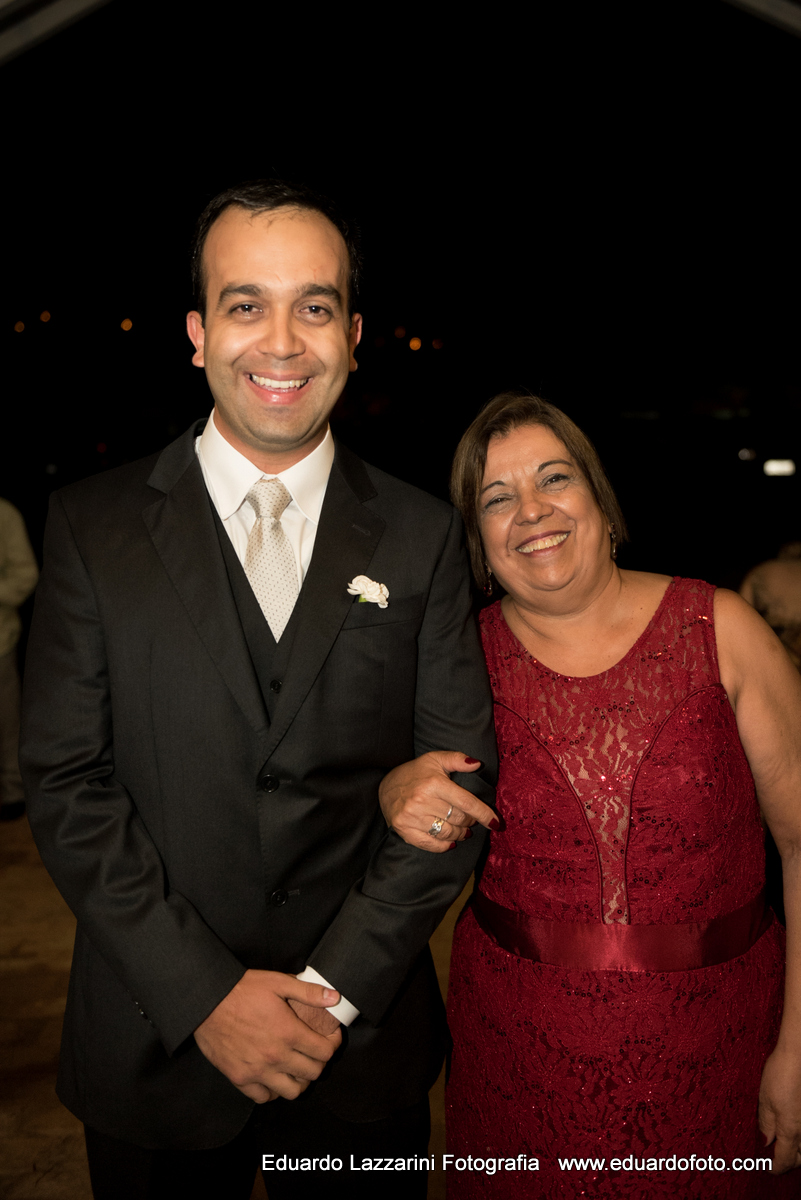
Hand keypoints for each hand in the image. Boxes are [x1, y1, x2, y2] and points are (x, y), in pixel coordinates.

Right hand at [194, 970, 341, 1103]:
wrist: (207, 1001)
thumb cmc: (243, 990)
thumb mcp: (278, 982)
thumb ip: (309, 992)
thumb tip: (335, 997)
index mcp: (289, 1032)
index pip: (325, 1053)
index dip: (333, 1045)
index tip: (331, 1038)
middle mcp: (276, 1056)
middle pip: (312, 1074)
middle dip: (319, 1063)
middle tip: (314, 1052)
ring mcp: (257, 1071)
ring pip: (292, 1092)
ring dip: (299, 1080)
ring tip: (296, 1067)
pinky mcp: (239, 1078)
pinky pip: (264, 1097)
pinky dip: (273, 1091)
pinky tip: (274, 1076)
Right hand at [379, 750, 497, 852]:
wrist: (385, 786)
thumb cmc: (416, 772)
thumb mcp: (435, 759)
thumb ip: (457, 759)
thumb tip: (477, 764)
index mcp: (434, 783)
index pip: (466, 802)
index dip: (484, 814)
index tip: (496, 823)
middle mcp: (422, 800)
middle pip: (459, 819)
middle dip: (470, 822)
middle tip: (471, 820)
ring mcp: (412, 817)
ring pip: (448, 833)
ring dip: (460, 834)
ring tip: (463, 830)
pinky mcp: (404, 830)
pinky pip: (431, 844)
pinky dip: (444, 846)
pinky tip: (450, 841)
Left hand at [758, 1046, 800, 1171]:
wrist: (799, 1054)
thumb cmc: (781, 1074)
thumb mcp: (765, 1099)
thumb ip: (766, 1124)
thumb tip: (766, 1142)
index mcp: (791, 1130)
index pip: (785, 1159)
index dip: (776, 1166)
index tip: (769, 1168)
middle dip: (790, 1161)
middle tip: (776, 1157)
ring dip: (799, 1149)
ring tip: (785, 1143)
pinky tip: (795, 1127)